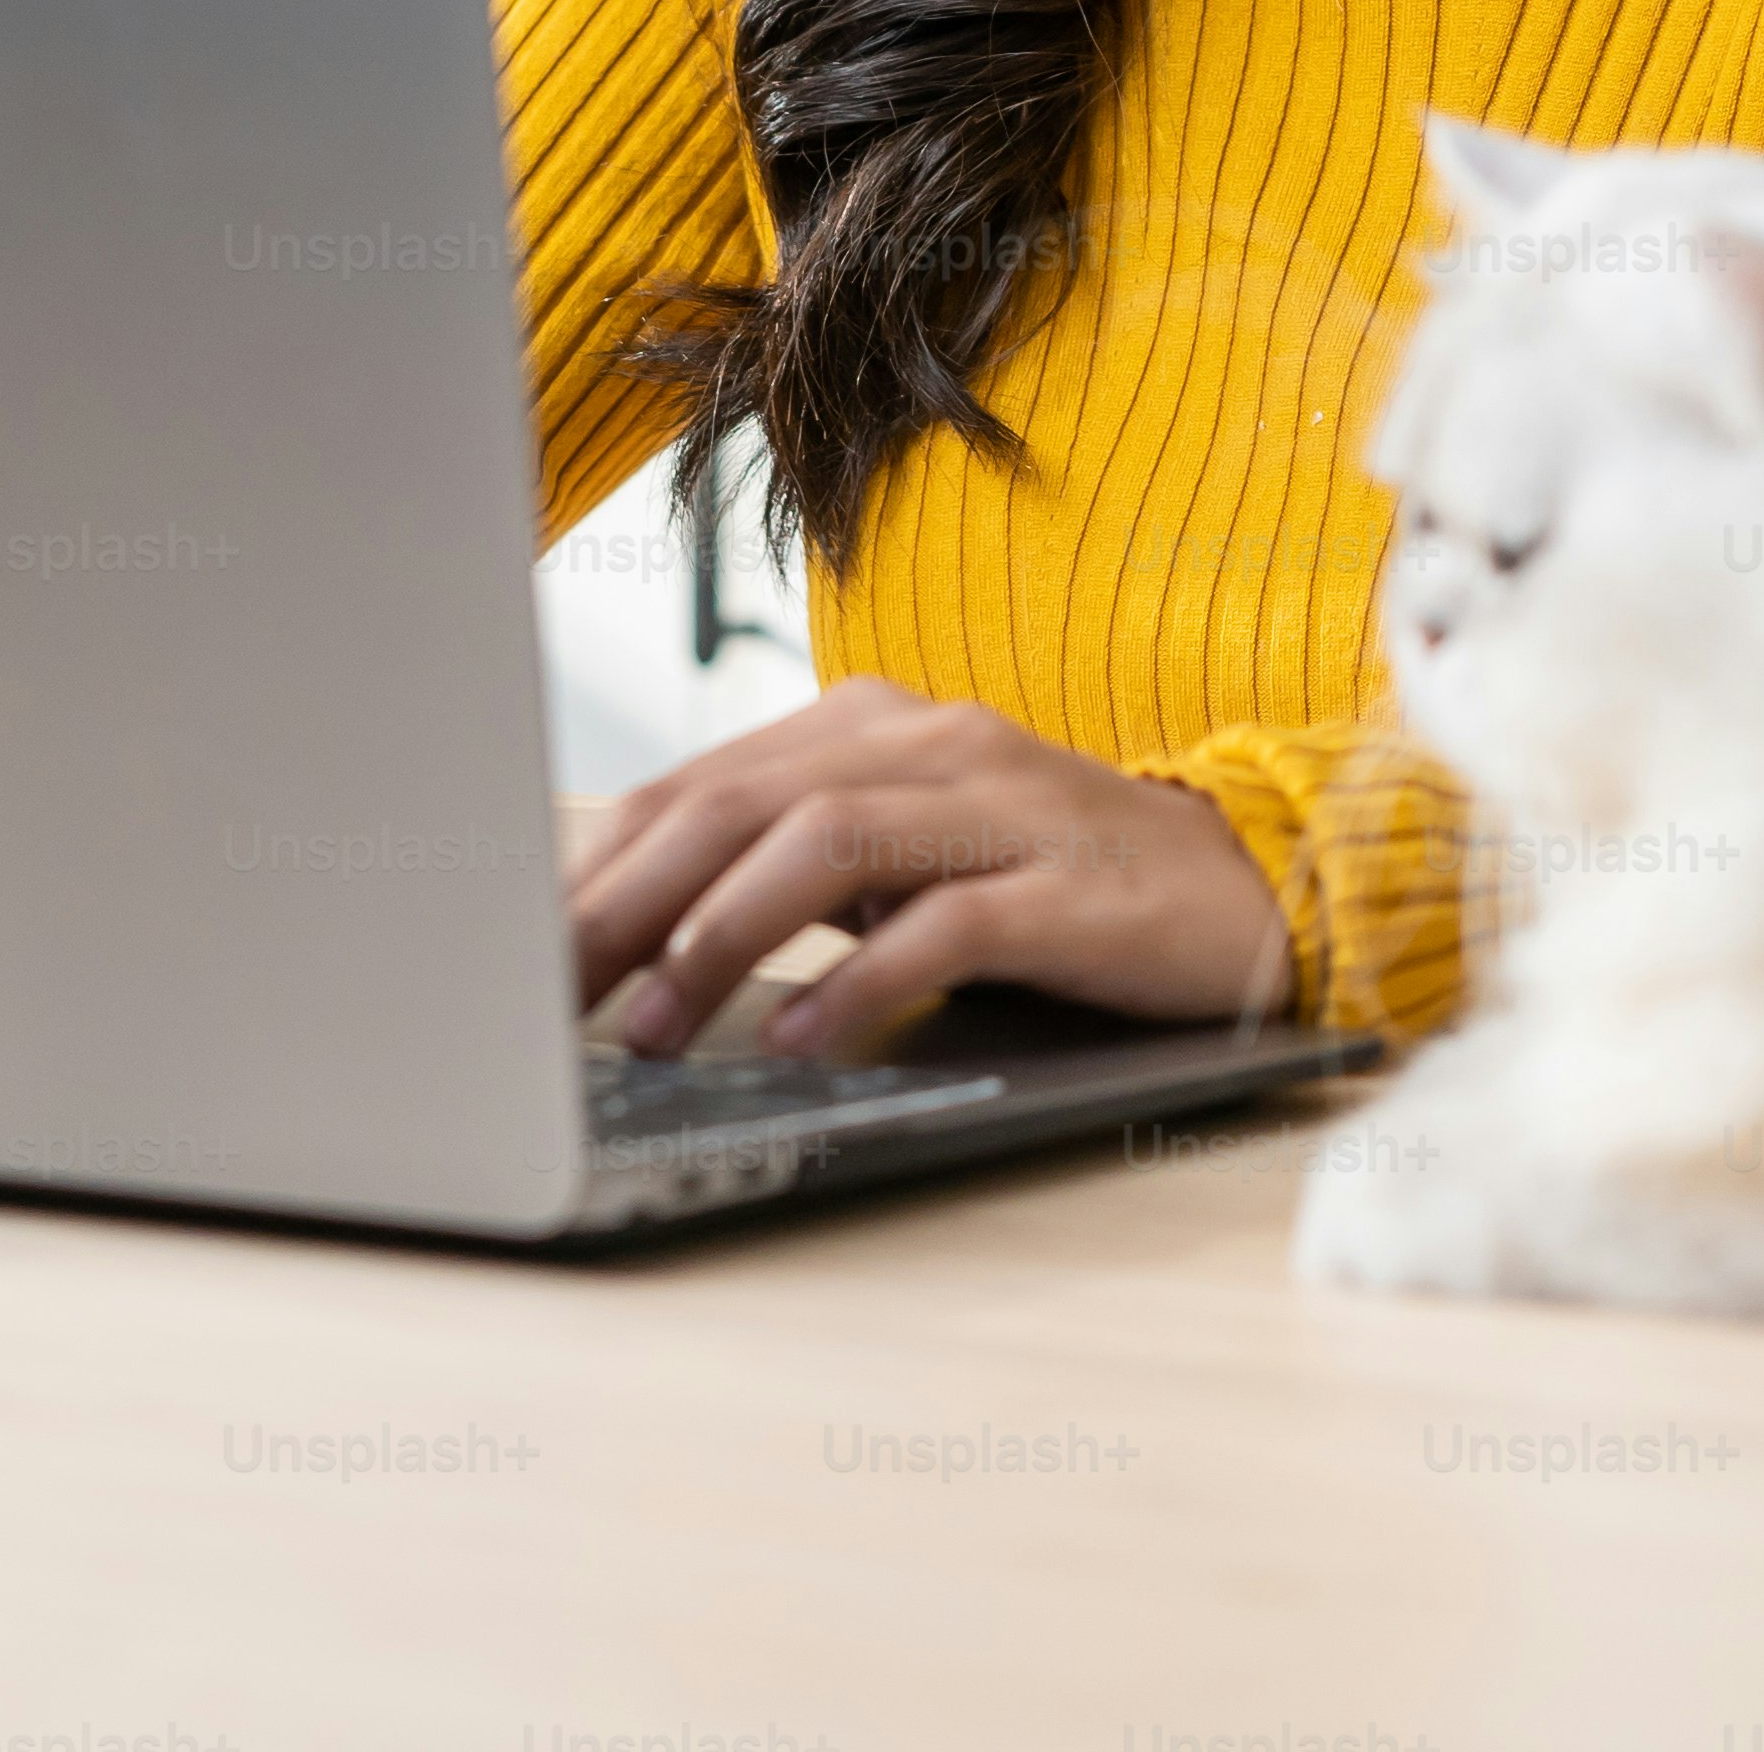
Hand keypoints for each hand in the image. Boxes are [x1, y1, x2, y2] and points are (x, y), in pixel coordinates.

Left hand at [565, 680, 1295, 1060]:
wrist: (1246, 890)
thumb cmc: (1048, 885)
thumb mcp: (904, 860)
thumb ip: (790, 870)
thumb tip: (628, 936)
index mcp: (871, 725)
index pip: (699, 784)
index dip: (597, 867)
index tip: (517, 954)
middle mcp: (928, 742)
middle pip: (740, 803)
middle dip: (626, 900)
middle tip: (546, 993)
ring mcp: (1004, 804)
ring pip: (826, 841)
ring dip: (721, 936)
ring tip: (651, 1022)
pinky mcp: (1070, 883)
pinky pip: (946, 921)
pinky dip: (858, 979)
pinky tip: (798, 1038)